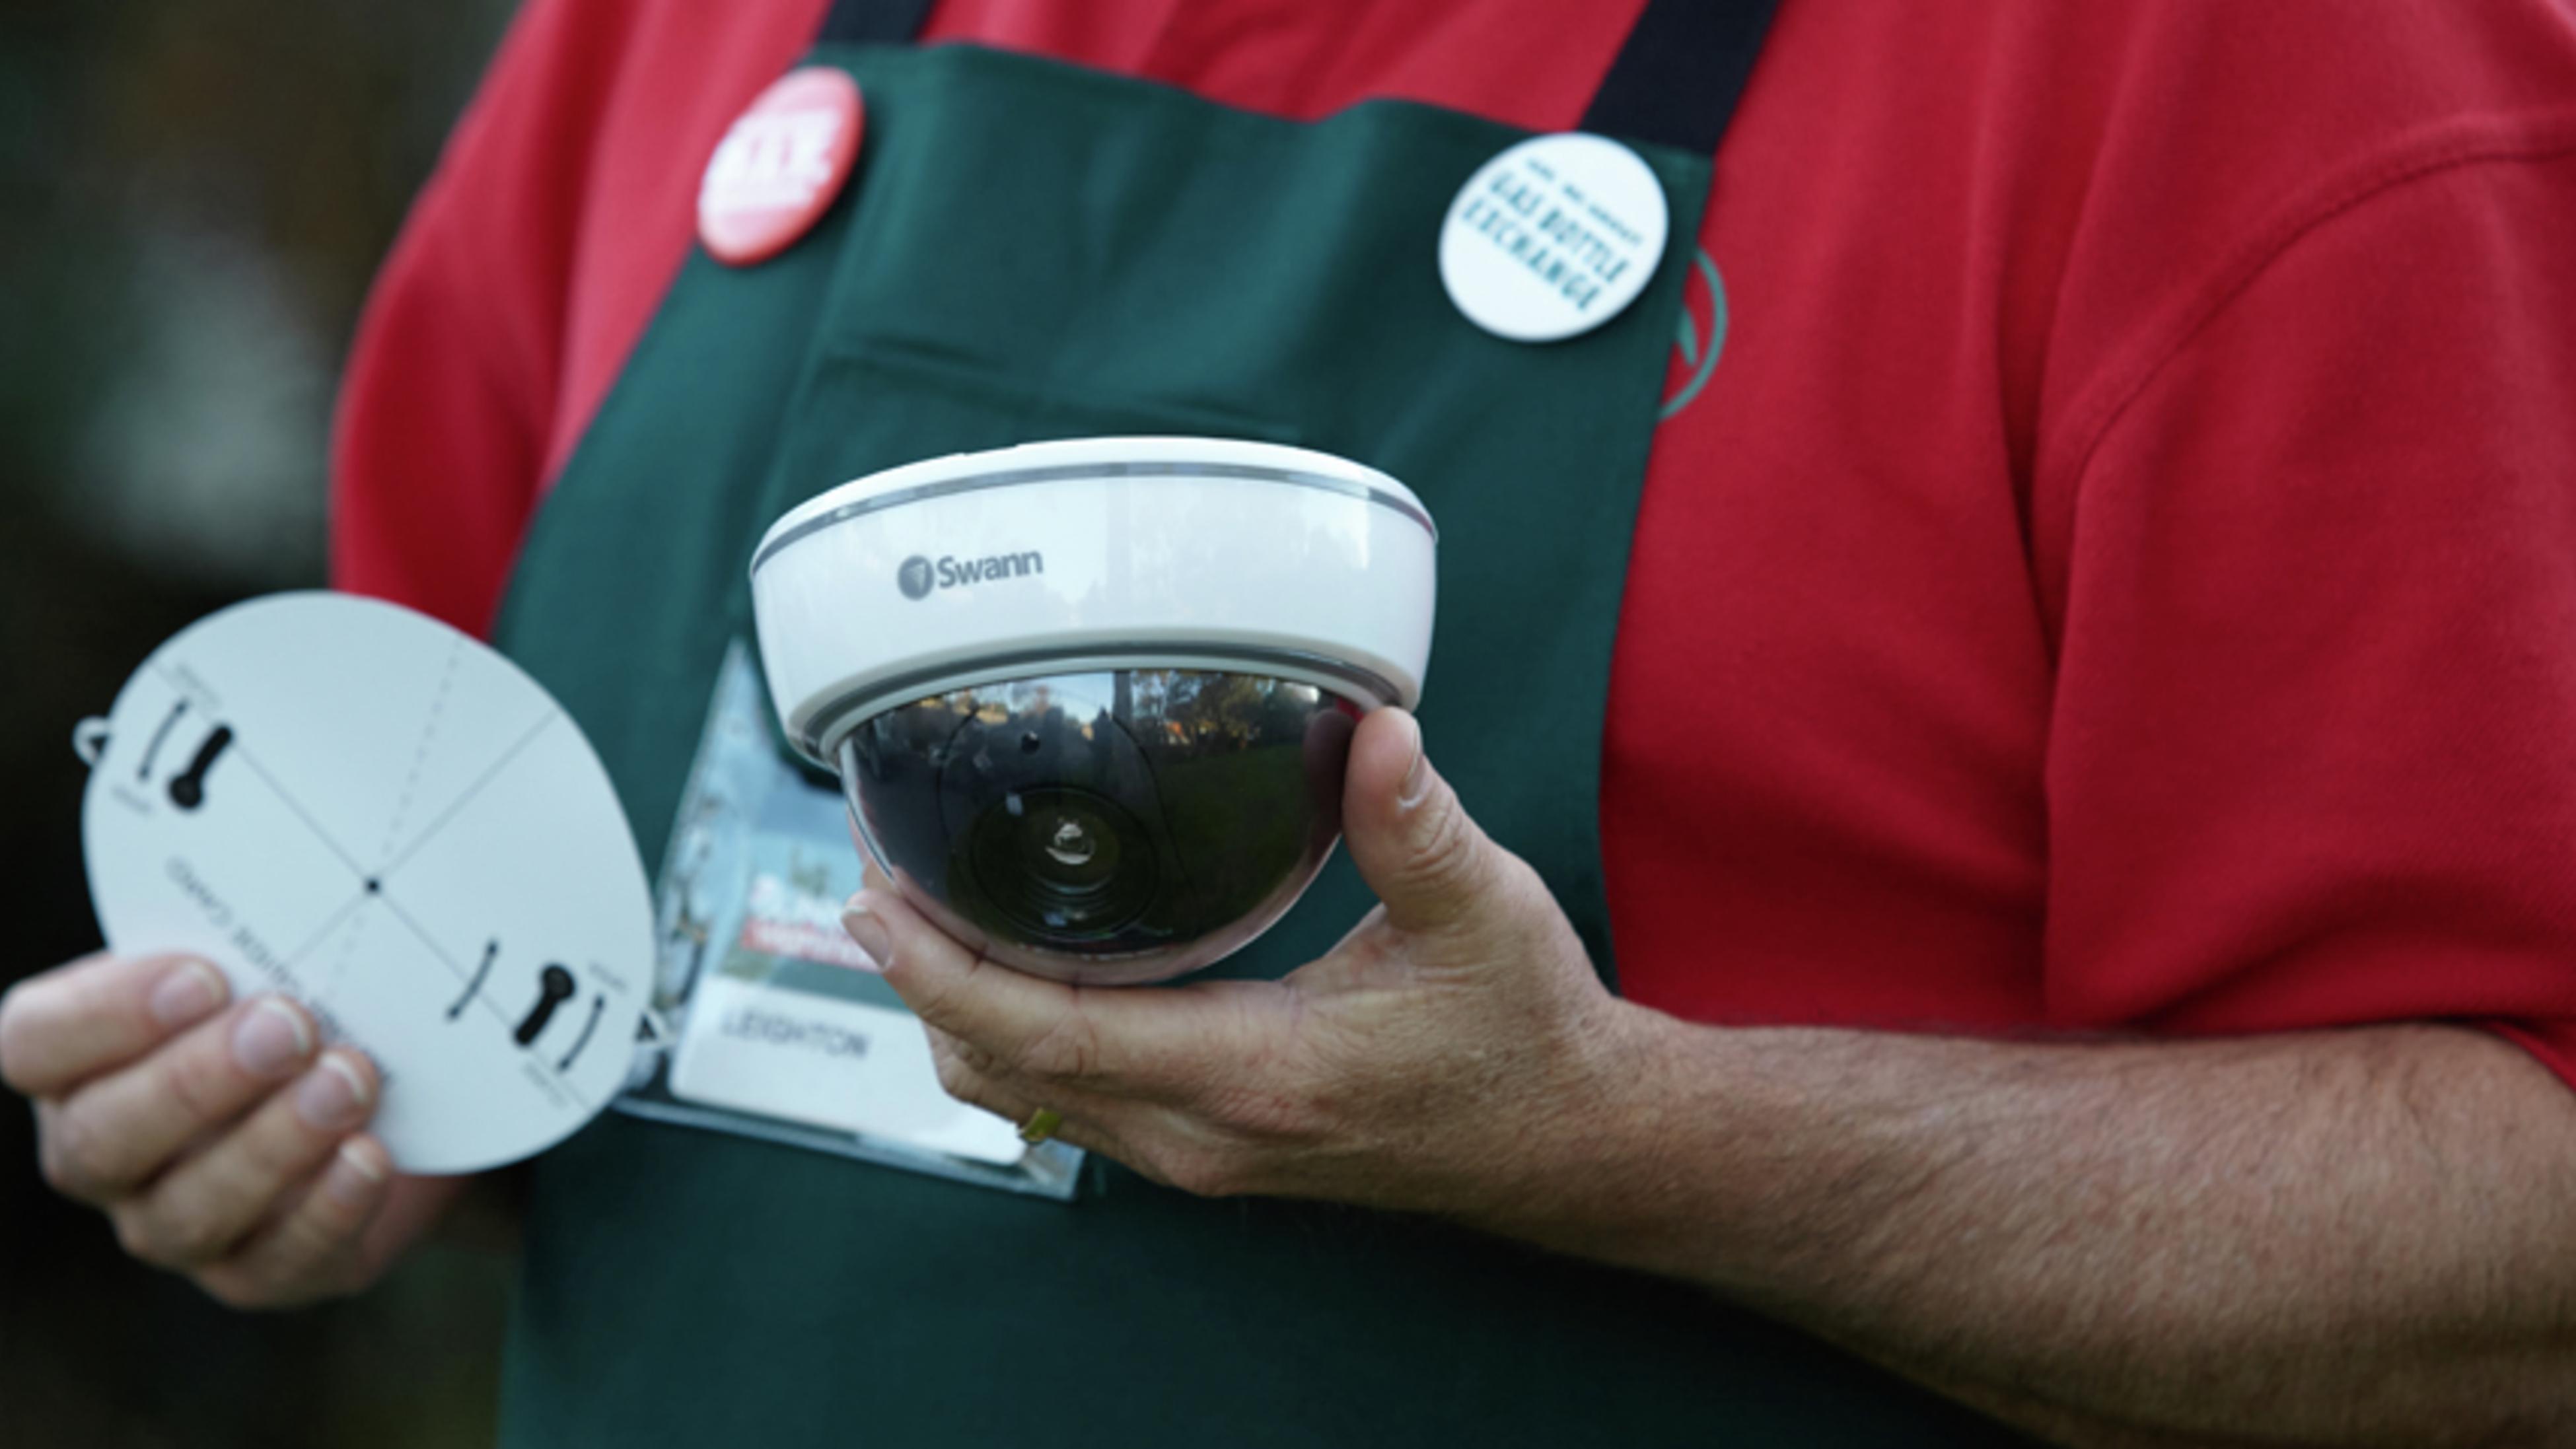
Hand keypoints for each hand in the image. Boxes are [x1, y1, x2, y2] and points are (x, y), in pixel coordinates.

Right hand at [1, 952, 401, 1306]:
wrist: (393, 1097)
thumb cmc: (304, 1003)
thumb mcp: (272, 958)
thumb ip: (255, 931)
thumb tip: (311, 873)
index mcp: (81, 1060)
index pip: (34, 1044)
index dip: (104, 1016)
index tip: (203, 976)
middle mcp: (106, 1150)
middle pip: (101, 1139)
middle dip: (196, 1081)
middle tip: (287, 1025)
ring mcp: (172, 1221)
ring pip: (187, 1210)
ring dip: (272, 1144)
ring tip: (349, 1080)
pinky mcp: (259, 1271)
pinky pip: (276, 1262)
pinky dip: (326, 1210)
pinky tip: (371, 1157)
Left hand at [843, 708, 1646, 1214]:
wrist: (1566, 1138)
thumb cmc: (1521, 1031)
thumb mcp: (1480, 914)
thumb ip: (1417, 821)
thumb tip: (1376, 726)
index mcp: (1256, 1074)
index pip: (1050, 1035)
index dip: (942, 970)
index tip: (872, 902)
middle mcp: (1204, 1133)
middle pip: (1003, 1070)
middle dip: (918, 977)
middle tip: (871, 870)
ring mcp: (1197, 1150)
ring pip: (1024, 1094)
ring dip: (956, 1007)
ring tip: (911, 907)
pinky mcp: (1204, 1143)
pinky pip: (1066, 1096)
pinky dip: (1010, 1032)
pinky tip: (1002, 959)